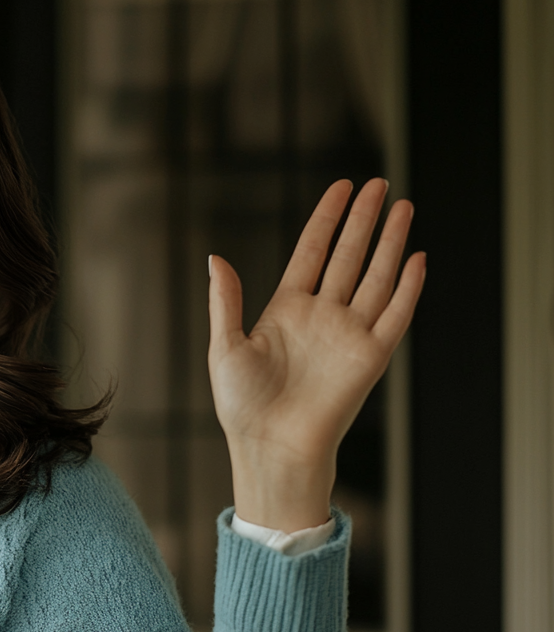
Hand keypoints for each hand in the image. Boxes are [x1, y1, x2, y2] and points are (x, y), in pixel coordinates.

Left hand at [207, 178, 425, 530]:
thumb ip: (226, 300)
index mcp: (286, 309)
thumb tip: (215, 257)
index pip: (312, 251)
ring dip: (392, 243)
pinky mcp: (370, 357)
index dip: (327, 219)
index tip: (342, 187)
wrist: (269, 446)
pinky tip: (416, 258)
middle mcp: (322, 316)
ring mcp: (348, 334)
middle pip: (349, 256)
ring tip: (404, 208)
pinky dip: (408, 287)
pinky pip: (395, 315)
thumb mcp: (225, 346)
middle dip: (365, 220)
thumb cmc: (241, 405)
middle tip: (380, 185)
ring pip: (377, 277)